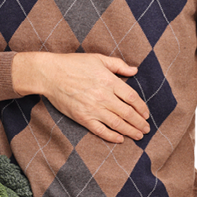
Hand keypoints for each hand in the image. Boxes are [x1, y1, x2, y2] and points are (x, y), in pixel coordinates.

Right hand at [12, 52, 150, 142]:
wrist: (50, 74)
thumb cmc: (73, 64)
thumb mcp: (97, 58)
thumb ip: (118, 65)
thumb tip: (134, 69)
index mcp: (109, 81)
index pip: (132, 98)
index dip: (142, 108)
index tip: (146, 114)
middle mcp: (104, 96)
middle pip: (128, 113)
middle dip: (140, 123)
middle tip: (146, 129)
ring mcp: (93, 108)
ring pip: (117, 124)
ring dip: (131, 131)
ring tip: (139, 136)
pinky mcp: (82, 117)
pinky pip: (100, 130)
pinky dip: (112, 136)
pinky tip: (120, 139)